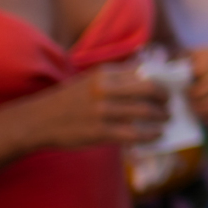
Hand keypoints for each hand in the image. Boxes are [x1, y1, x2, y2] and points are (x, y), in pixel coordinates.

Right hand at [16, 66, 169, 151]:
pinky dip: (151, 134)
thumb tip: (151, 72)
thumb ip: (119, 76)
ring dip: (162, 117)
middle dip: (165, 99)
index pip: (144, 74)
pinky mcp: (100, 132)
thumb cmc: (69, 100)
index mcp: (105, 74)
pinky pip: (135, 134)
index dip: (162, 82)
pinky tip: (157, 135)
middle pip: (150, 90)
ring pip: (146, 112)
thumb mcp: (91, 80)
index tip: (169, 90)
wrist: (37, 121)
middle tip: (170, 105)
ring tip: (166, 120)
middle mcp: (105, 90)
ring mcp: (103, 111)